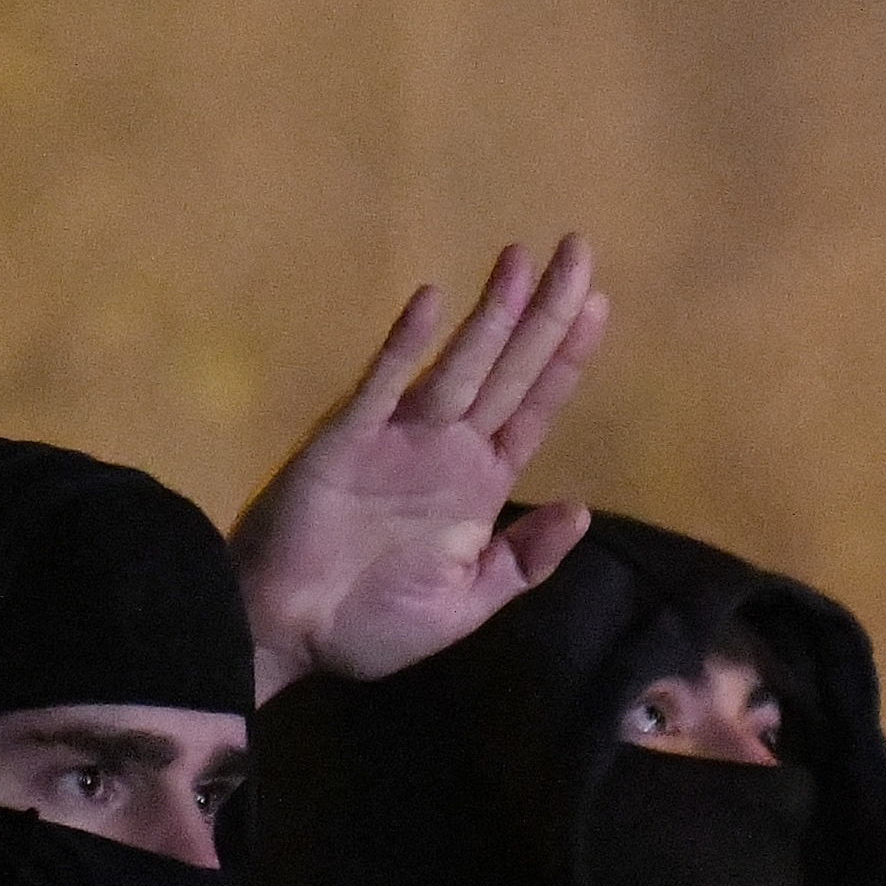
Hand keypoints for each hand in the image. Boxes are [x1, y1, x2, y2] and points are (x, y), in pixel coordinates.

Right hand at [231, 238, 608, 693]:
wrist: (284, 636)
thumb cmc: (370, 627)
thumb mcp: (464, 606)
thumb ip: (523, 561)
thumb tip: (581, 509)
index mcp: (479, 487)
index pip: (536, 408)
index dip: (568, 358)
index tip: (601, 303)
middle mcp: (448, 449)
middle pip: (510, 370)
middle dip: (546, 312)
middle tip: (579, 248)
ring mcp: (398, 439)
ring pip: (459, 366)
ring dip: (491, 315)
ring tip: (522, 260)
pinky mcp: (347, 440)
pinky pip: (383, 384)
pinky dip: (406, 344)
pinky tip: (432, 302)